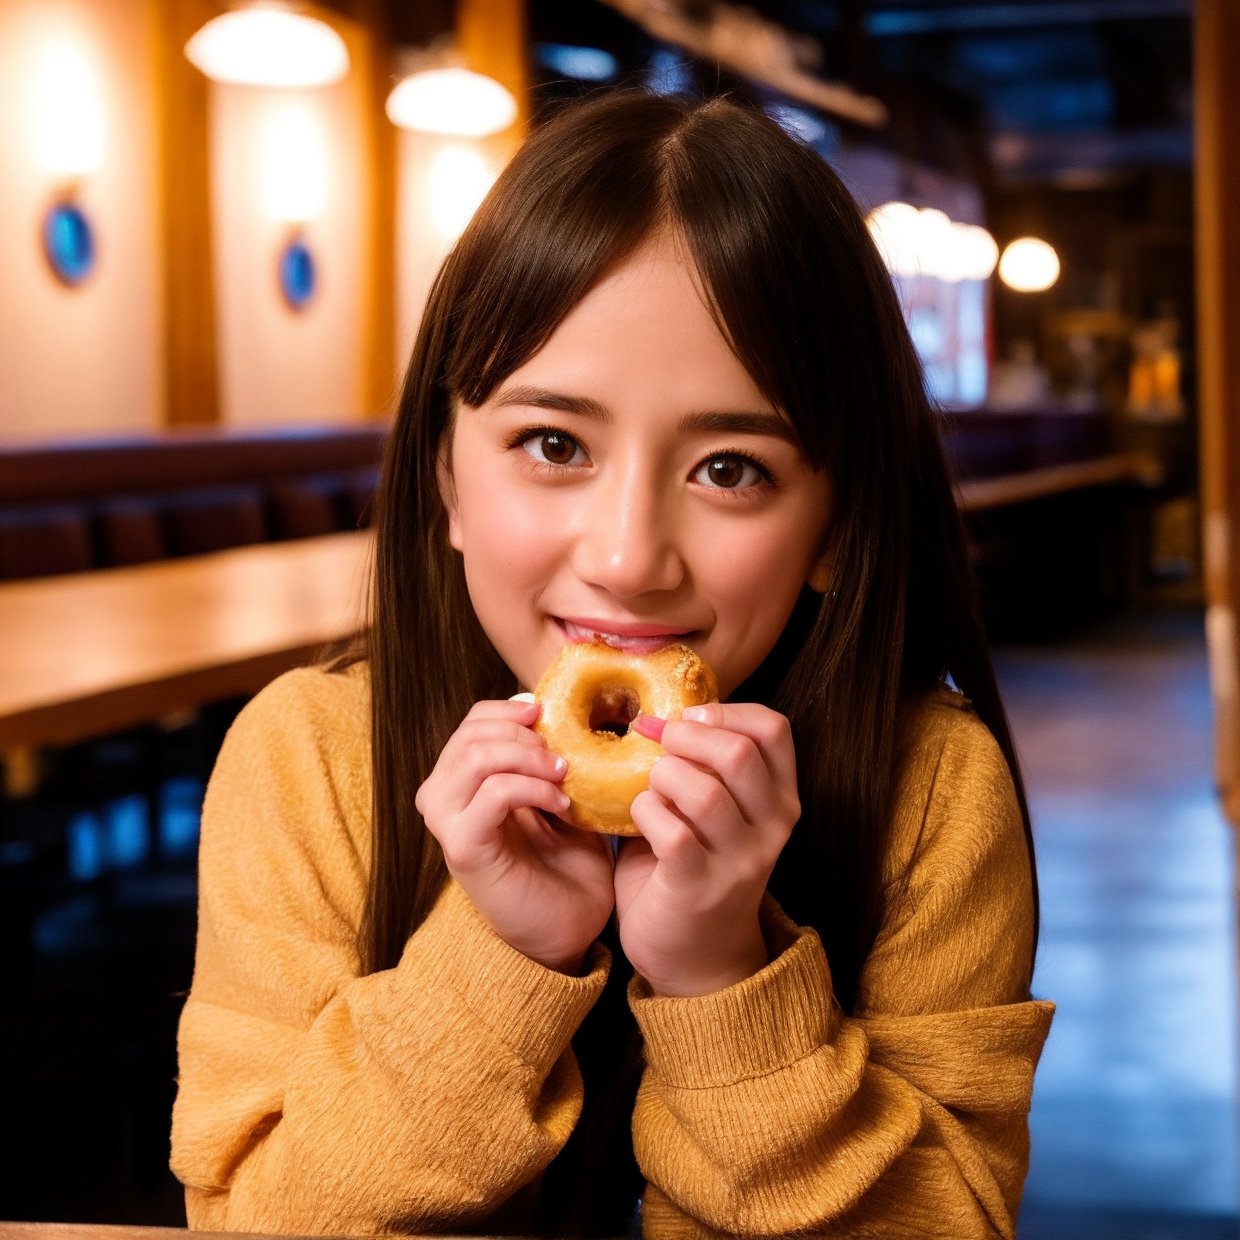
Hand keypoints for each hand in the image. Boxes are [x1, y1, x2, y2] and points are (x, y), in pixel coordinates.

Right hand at [415, 698, 614, 972]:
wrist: (571, 927)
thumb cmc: (567, 864)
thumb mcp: (559, 797)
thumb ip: (547, 758)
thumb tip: (554, 714)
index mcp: (465, 783)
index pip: (473, 723)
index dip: (512, 711)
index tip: (553, 721)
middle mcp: (445, 800)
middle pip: (471, 734)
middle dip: (525, 734)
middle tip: (564, 756)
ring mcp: (449, 824)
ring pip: (476, 757)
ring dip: (529, 758)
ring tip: (564, 777)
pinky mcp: (464, 849)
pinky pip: (493, 794)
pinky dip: (532, 788)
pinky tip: (561, 805)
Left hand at [614, 703, 799, 996]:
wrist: (695, 957)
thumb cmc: (694, 867)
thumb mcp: (714, 811)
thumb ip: (699, 766)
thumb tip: (655, 716)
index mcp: (780, 799)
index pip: (774, 729)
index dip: (725, 711)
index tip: (688, 718)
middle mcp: (771, 829)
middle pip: (739, 753)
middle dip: (686, 737)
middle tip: (657, 744)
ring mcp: (740, 861)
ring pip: (706, 791)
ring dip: (663, 776)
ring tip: (650, 787)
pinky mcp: (700, 887)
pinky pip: (672, 831)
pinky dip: (645, 812)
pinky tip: (638, 820)